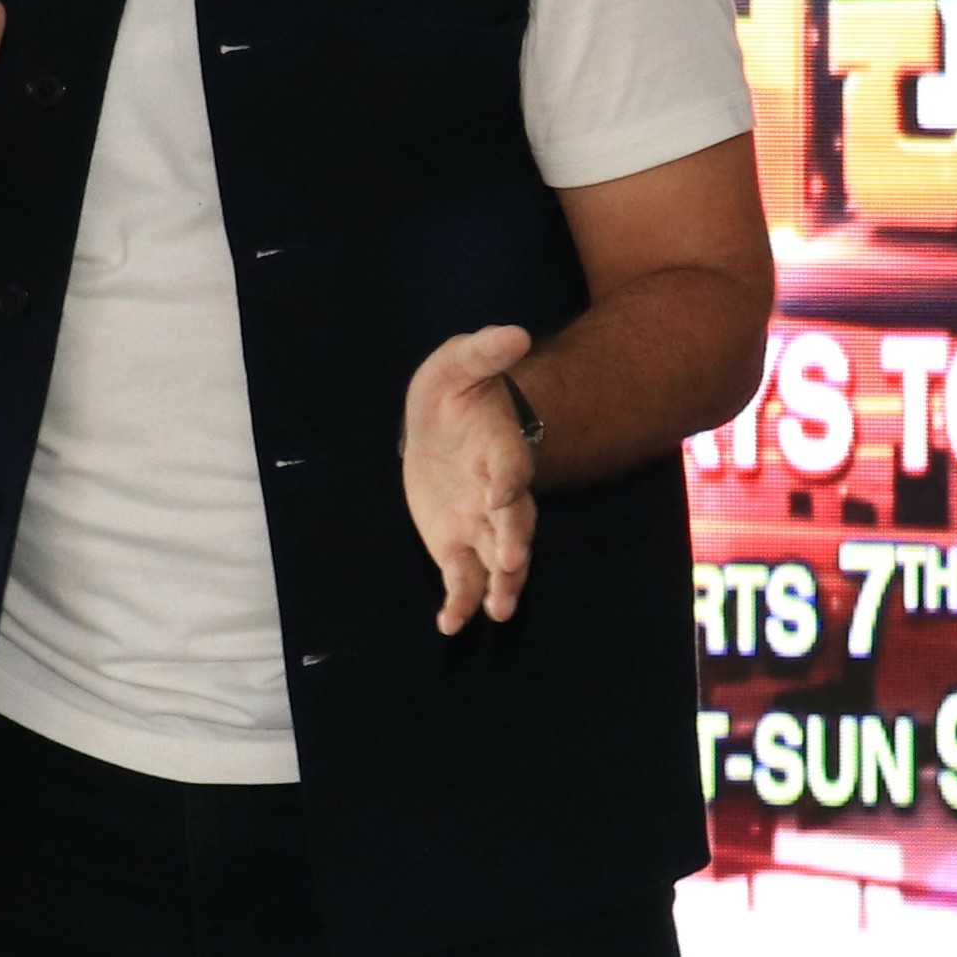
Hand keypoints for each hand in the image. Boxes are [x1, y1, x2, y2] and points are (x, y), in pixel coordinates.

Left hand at [402, 323, 537, 631]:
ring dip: (500, 584)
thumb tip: (515, 332)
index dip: (508, 478)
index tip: (502, 491)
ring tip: (497, 610)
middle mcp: (498, 493)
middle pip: (514, 521)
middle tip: (510, 560)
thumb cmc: (455, 392)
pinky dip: (460, 602)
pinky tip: (450, 624)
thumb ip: (484, 352)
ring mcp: (480, 524)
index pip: (510, 465)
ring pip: (498, 559)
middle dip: (513, 541)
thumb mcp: (458, 363)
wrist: (441, 425)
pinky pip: (464, 579)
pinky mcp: (457, 546)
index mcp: (500, 448)